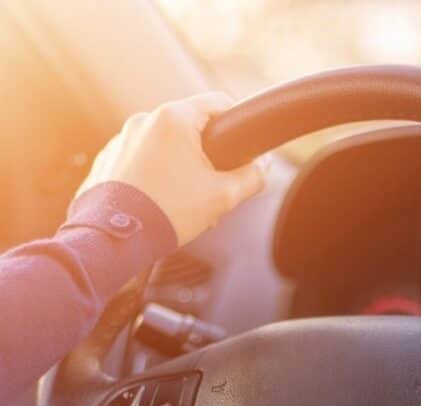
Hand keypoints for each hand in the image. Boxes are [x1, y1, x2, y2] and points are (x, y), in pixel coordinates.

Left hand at [76, 92, 265, 247]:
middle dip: (206, 155)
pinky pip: (140, 160)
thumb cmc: (171, 212)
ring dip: (179, 166)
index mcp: (174, 119)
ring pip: (164, 145)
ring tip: (184, 201)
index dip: (236, 123)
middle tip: (214, 186)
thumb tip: (263, 167)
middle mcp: (144, 120)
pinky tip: (159, 203)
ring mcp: (121, 138)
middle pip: (190, 127)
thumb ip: (251, 177)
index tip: (243, 146)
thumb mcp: (224, 197)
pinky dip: (154, 176)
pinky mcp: (108, 158)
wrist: (117, 238)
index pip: (217, 103)